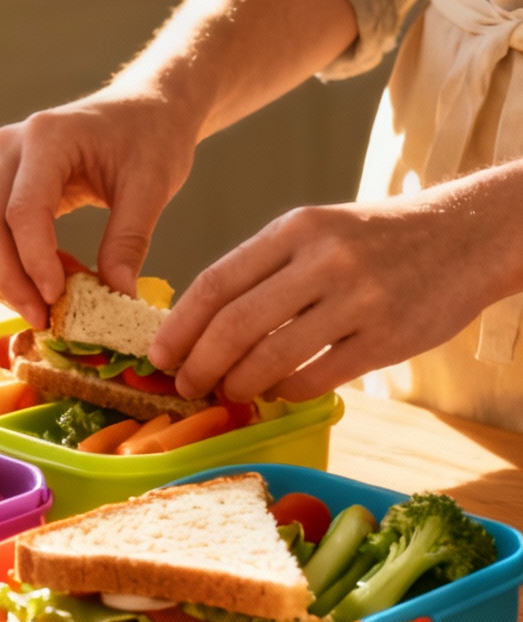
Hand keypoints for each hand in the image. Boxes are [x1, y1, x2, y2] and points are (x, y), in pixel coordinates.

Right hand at [0, 92, 191, 326]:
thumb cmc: (151, 138)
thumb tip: (118, 296)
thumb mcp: (152, 187)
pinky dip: (1, 265)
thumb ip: (129, 240)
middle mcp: (9, 147)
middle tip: (42, 319)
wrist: (144, 108)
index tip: (58, 301)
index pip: (22, 211)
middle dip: (8, 280)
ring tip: (41, 309)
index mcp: (47, 137)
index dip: (34, 262)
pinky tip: (37, 287)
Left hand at [148, 179, 522, 403]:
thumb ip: (267, 268)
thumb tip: (204, 323)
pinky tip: (277, 392)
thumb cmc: (377, 238)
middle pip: (236, 326)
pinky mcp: (384, 340)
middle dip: (200, 364)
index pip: (217, 282)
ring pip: (272, 358)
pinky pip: (315, 378)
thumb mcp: (318, 229)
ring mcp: (356, 301)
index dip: (180, 326)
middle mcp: (323, 261)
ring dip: (238, 385)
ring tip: (227, 392)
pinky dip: (285, 392)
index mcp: (296, 229)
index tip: (158, 355)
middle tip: (185, 386)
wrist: (462, 237)